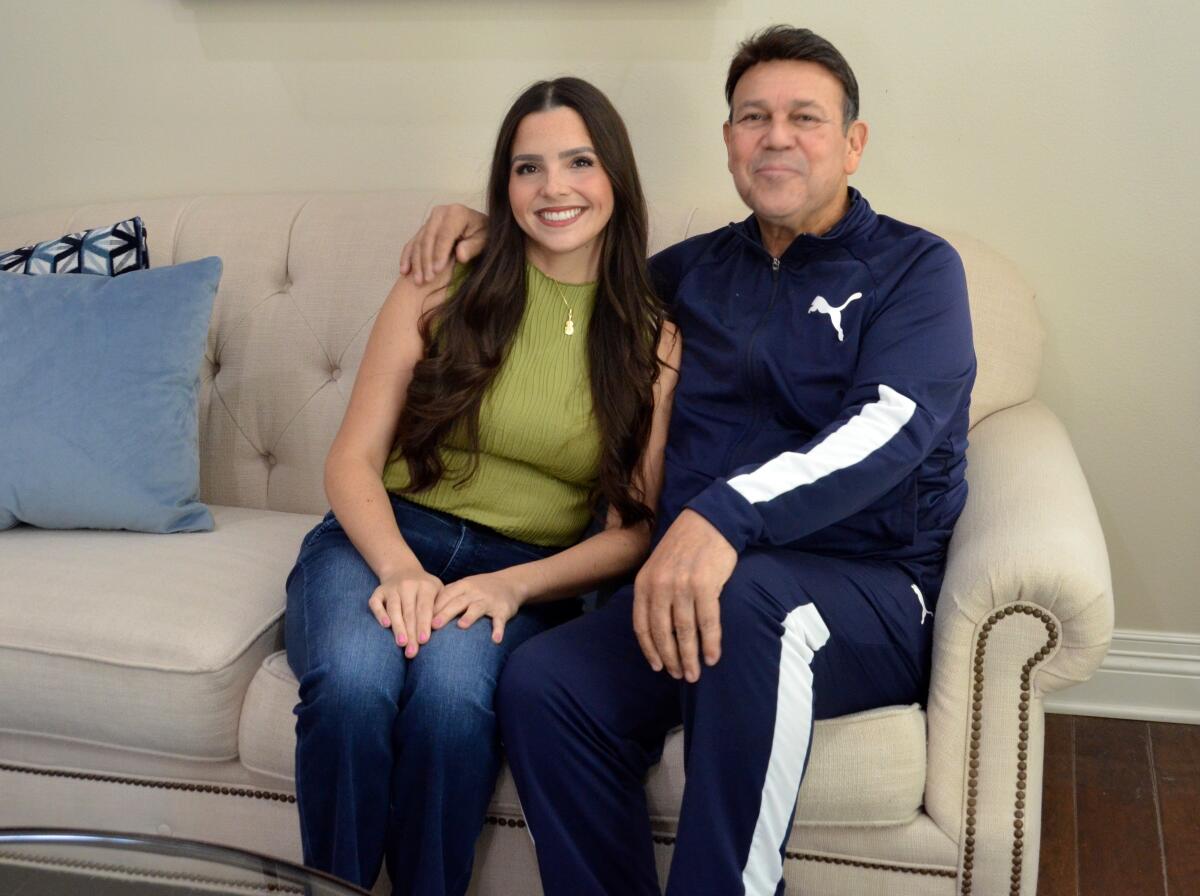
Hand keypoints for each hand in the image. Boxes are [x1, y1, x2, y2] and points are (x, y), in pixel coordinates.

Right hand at [367, 567, 443, 657]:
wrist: (403, 570)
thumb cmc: (425, 589)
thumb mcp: (438, 591)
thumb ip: (441, 607)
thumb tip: (443, 628)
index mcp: (425, 586)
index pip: (424, 608)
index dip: (424, 624)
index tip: (424, 641)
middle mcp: (408, 585)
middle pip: (409, 612)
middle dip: (411, 633)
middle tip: (412, 652)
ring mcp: (392, 588)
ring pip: (394, 608)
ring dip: (398, 627)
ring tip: (401, 643)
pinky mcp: (379, 591)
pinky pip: (376, 603)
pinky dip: (380, 613)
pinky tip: (385, 625)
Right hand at [398, 204, 489, 284]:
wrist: (480, 227)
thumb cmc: (484, 235)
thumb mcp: (484, 241)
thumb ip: (473, 247)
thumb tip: (460, 255)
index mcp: (456, 212)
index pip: (444, 235)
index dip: (439, 253)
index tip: (437, 271)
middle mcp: (440, 212)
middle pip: (428, 238)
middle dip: (426, 260)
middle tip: (427, 280)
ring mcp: (430, 220)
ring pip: (419, 241)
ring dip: (416, 262)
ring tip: (418, 281)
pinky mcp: (424, 228)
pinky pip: (413, 242)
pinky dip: (408, 257)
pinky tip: (404, 271)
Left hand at [431, 570, 526, 643]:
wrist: (510, 583)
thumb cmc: (480, 588)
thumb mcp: (464, 586)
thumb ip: (446, 595)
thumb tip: (422, 610)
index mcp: (463, 586)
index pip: (446, 595)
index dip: (434, 607)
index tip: (420, 619)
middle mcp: (475, 592)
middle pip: (458, 602)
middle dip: (445, 613)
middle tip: (433, 625)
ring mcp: (489, 601)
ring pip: (477, 609)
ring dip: (470, 617)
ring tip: (461, 626)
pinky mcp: (503, 610)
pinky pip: (500, 621)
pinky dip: (498, 630)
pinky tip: (495, 640)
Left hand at [632, 509, 736, 681]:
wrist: (709, 521)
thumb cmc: (684, 546)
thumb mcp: (657, 566)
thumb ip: (654, 593)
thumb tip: (658, 629)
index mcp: (644, 583)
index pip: (642, 626)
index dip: (650, 650)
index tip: (657, 667)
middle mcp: (660, 586)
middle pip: (662, 633)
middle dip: (671, 659)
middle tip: (680, 676)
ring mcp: (682, 587)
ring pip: (685, 632)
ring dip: (690, 657)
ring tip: (696, 674)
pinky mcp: (705, 586)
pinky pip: (708, 623)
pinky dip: (711, 644)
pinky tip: (713, 657)